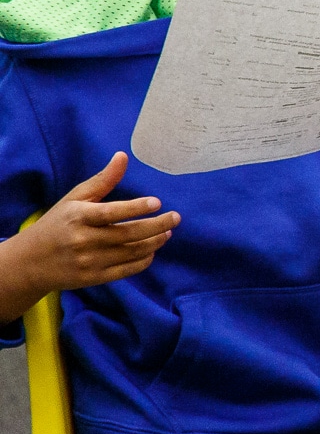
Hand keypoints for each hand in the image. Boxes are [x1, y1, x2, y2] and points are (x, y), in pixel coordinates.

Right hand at [6, 155, 177, 294]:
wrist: (30, 262)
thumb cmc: (57, 224)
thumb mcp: (74, 199)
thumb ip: (102, 180)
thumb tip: (123, 156)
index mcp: (78, 217)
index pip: (111, 213)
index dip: (135, 208)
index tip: (157, 202)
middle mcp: (83, 240)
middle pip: (127, 234)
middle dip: (157, 226)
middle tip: (175, 217)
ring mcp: (88, 261)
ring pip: (130, 252)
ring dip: (154, 242)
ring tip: (167, 232)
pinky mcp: (93, 278)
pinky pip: (126, 270)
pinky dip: (143, 261)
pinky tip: (152, 250)